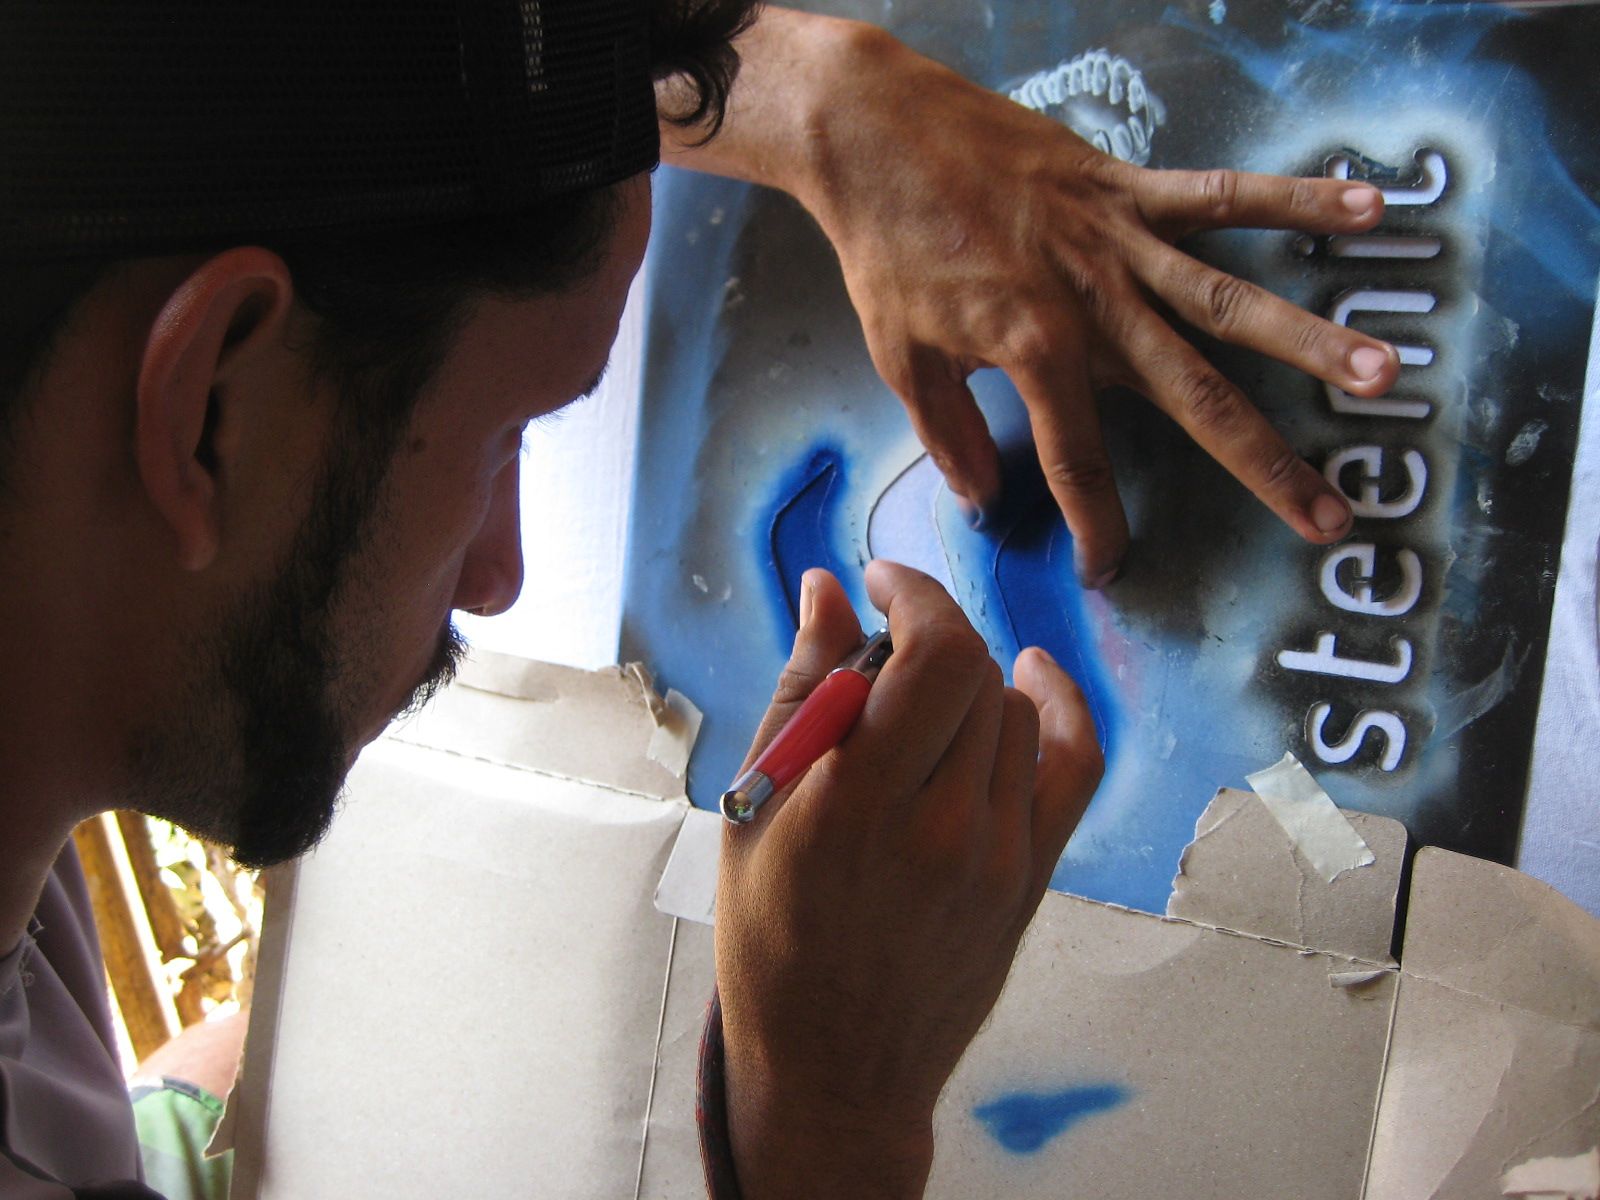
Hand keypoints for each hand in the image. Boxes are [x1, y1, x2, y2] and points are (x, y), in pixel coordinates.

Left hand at [665, 10, 1401, 586]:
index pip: (1081, 465)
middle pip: (1196, 401)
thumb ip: (950, 436)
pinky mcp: (1129, 187)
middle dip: (1265, 467)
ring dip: (1308, 341)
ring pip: (1229, 302)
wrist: (877, 135)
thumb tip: (982, 501)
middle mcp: (1094, 305)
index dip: (1098, 526)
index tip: (1111, 570)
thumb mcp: (900, 359)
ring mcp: (1120, 243)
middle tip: (1329, 518)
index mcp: (1035, 355)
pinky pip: (1223, 195)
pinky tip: (1365, 209)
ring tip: (1378, 375)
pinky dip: (1294, 200)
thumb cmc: (887, 250)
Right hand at [716, 564, 1102, 1197]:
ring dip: (968, 679)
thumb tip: (825, 590)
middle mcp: (940, 822)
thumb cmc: (773, 941)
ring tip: (919, 701)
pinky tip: (1032, 680)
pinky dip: (1060, 708)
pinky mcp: (1032, 877)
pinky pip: (1073, 764)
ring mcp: (998, 853)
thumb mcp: (757, 811)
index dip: (914, 592)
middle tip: (884, 646)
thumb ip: (800, 691)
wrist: (836, 1069)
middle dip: (927, 632)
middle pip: (974, 669)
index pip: (934, 652)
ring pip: (1015, 708)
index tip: (879, 581)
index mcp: (856, 803)